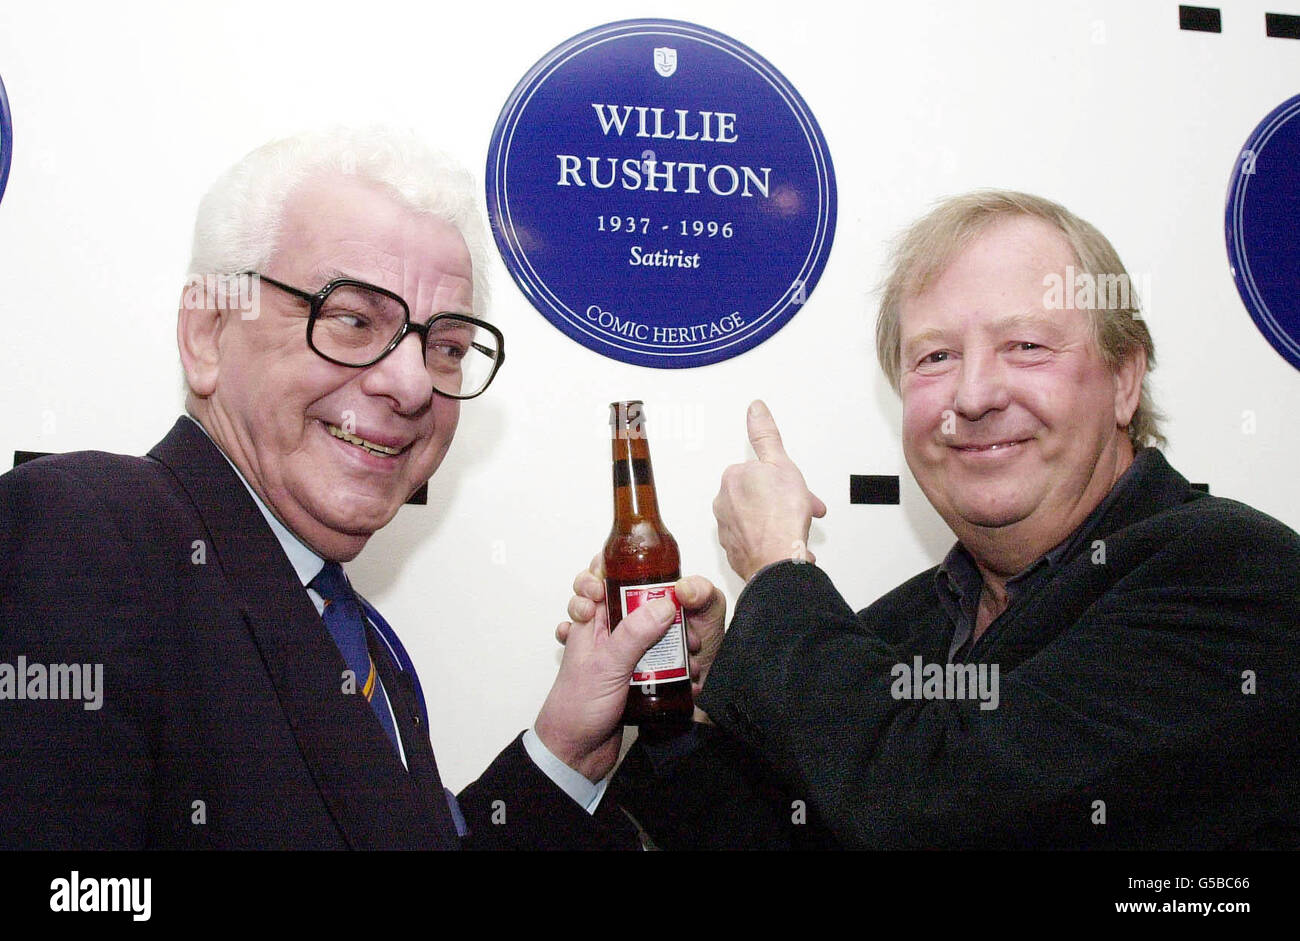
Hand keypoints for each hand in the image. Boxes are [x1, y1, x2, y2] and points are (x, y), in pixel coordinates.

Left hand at [536, 586, 677, 781]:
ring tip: (692, 644)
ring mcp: (621, 657)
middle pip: (633, 605)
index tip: (644, 569)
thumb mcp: (608, 664)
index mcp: (590, 623)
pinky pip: (658, 661)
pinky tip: (690, 668)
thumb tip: (664, 603)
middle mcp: (605, 636)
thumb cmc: (575, 708)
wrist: (575, 754)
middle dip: (660, 606)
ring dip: (673, 637)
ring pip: (651, 633)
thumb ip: (635, 633)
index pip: (599, 581)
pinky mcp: (635, 677)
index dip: (616, 569)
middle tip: (681, 610)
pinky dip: (675, 662)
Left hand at [713, 400, 826, 580]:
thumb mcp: (781, 464)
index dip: (784, 480)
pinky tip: (784, 544)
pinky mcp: (734, 549)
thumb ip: (765, 435)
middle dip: (782, 502)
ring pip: (756, 518)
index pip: (761, 472)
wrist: (777, 560)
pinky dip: (768, 541)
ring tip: (794, 530)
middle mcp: (723, 501)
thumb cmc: (780, 517)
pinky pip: (753, 540)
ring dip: (776, 522)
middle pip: (758, 496)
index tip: (796, 490)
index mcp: (733, 478)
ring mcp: (727, 527)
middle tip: (800, 511)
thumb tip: (755, 409)